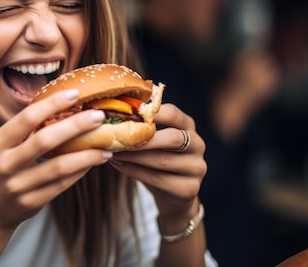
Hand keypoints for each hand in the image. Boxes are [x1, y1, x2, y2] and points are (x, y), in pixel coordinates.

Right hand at [0, 89, 111, 231]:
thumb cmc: (0, 168)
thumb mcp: (2, 146)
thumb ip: (25, 128)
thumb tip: (61, 102)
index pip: (27, 118)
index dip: (52, 104)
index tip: (75, 94)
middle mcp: (6, 163)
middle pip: (45, 140)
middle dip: (75, 125)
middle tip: (98, 115)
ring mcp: (19, 185)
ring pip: (59, 166)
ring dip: (86, 154)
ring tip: (106, 146)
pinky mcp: (33, 202)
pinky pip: (63, 184)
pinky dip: (81, 170)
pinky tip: (93, 161)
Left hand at [109, 104, 206, 218]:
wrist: (173, 196)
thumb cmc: (158, 159)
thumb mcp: (155, 141)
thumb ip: (143, 128)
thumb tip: (110, 116)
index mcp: (188, 126)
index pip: (173, 114)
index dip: (151, 113)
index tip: (128, 113)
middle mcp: (198, 145)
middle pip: (173, 138)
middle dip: (143, 138)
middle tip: (118, 138)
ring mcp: (197, 168)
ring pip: (163, 160)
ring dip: (134, 156)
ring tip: (113, 152)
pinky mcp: (190, 188)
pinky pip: (158, 179)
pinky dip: (135, 171)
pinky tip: (119, 165)